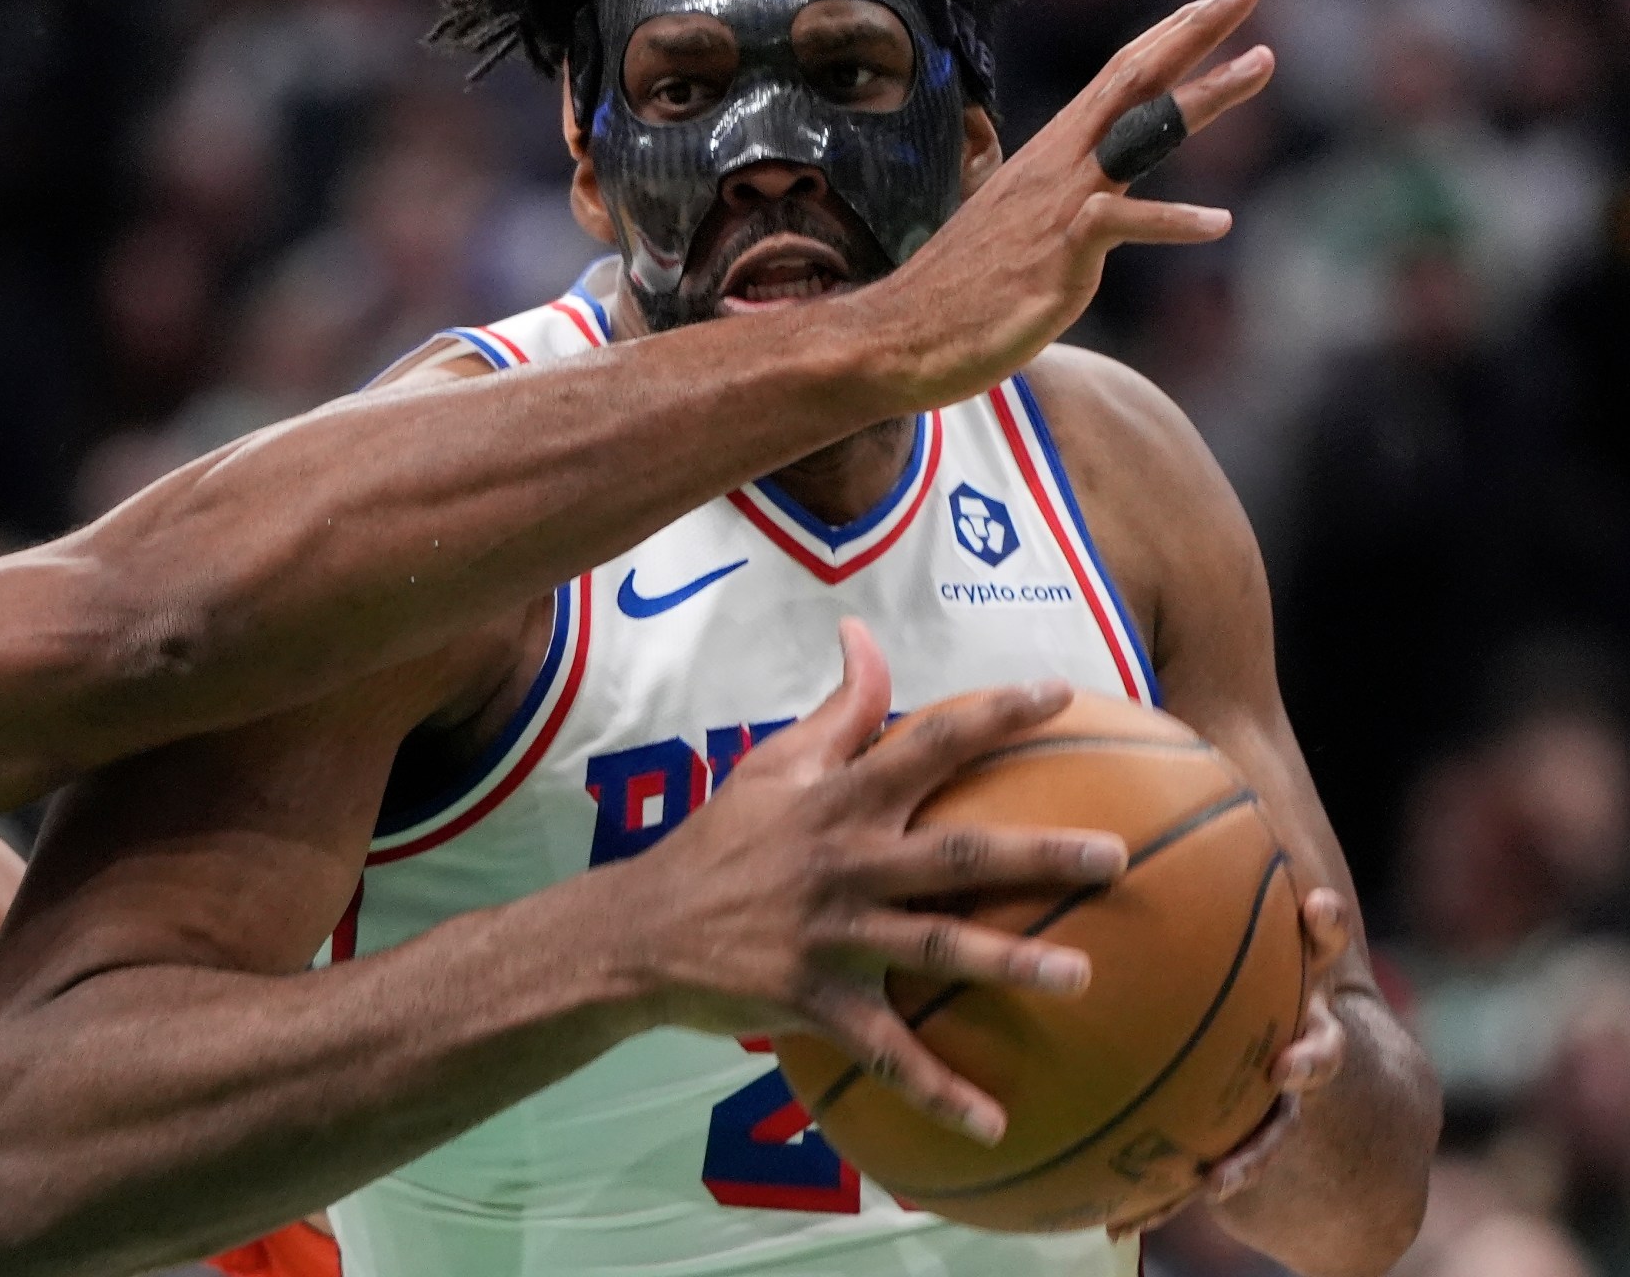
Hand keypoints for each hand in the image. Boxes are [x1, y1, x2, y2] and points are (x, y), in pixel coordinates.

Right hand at [612, 618, 1129, 1145]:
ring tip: (1081, 978)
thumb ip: (837, 708)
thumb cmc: (719, 841)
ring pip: (932, 950)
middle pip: (952, 855)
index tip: (1063, 696)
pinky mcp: (814, 1001)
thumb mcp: (771, 764)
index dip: (994, 716)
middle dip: (1036, 854)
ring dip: (1007, 965)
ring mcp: (831, 936)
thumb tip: (863, 633)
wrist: (640, 931)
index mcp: (839, 799)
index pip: (927, 743)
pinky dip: (938, 1090)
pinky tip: (995, 1123)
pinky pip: (886, 1053)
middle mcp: (844, 862)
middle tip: (1115, 857)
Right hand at [879, 0, 1277, 410]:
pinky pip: (1122, 222)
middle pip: (1134, 81)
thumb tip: (1086, 211)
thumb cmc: (958, 293)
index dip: (1166, 37)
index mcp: (1050, 158)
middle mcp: (1057, 167)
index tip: (1213, 1)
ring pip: (1140, 131)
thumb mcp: (1015, 234)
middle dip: (1195, 30)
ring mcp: (1058, 206)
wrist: (900, 335)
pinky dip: (1175, 221)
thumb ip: (1055, 209)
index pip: (1116, 80)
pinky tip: (1219, 223)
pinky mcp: (1060, 254)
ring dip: (1205, 94)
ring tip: (1263, 61)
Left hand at [1107, 887, 1353, 1239]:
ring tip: (1223, 1177)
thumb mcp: (1233, 951)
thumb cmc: (1251, 998)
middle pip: (1323, 1049)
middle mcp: (1301, 1048)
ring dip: (1253, 1154)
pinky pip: (1210, 1178)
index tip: (1318, 908)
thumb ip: (1183, 893)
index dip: (1324, 929)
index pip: (1319, 949)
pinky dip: (1170, 1199)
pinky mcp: (1248, 1155)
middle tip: (1295, 1062)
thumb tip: (1097, 812)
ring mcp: (1288, 1109)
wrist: (1331, 1112)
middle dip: (1316, 1054)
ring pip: (1278, 1134)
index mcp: (1292, 990)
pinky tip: (1119, 1224)